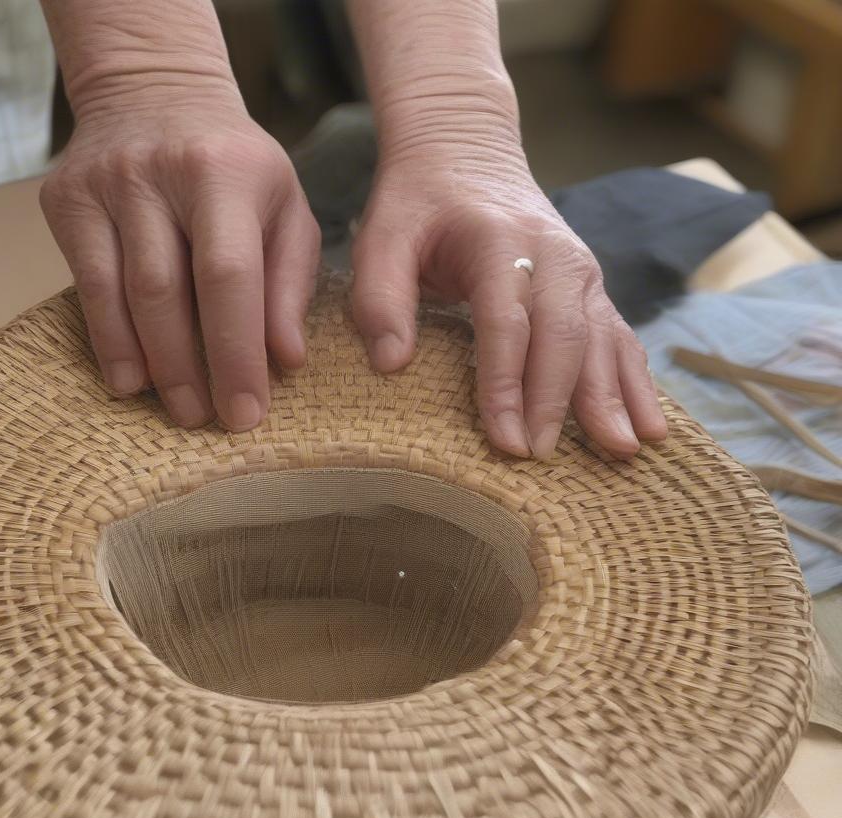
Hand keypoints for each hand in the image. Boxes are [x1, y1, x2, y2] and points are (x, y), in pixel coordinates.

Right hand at [40, 91, 320, 429]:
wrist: (155, 92)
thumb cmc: (237, 169)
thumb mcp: (286, 209)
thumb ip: (291, 282)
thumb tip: (286, 359)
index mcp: (227, 172)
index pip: (230, 276)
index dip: (236, 352)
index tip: (247, 413)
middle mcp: (160, 172)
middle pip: (167, 291)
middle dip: (189, 369)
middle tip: (207, 422)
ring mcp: (104, 183)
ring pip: (119, 293)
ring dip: (147, 363)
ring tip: (174, 409)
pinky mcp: (64, 199)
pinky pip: (84, 285)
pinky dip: (107, 340)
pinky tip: (128, 379)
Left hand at [350, 117, 667, 458]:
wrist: (466, 148)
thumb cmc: (419, 200)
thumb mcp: (382, 234)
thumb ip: (379, 295)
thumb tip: (391, 364)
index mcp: (500, 241)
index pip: (507, 323)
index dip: (506, 385)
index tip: (506, 440)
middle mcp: (553, 254)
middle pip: (564, 336)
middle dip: (558, 402)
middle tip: (547, 457)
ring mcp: (581, 269)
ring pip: (604, 339)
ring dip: (614, 398)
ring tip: (625, 451)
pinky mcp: (591, 286)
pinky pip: (620, 337)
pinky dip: (635, 381)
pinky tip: (650, 424)